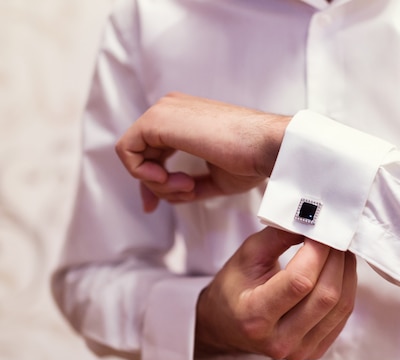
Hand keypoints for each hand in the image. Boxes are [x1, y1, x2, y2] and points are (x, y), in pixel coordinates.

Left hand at [115, 92, 290, 211]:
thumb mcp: (213, 178)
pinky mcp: (157, 120)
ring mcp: (163, 112)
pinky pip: (127, 152)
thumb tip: (165, 198)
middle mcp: (170, 110)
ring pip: (134, 155)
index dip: (151, 182)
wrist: (267, 147)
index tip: (156, 205)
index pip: (152, 150)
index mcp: (185, 119)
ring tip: (188, 186)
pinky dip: (143, 174)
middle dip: (154, 186)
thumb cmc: (251, 160)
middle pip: (140, 154)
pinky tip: (170, 180)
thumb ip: (187, 184)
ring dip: (157, 183)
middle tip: (185, 194)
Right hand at [194, 227, 357, 359]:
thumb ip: (279, 236)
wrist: (226, 325)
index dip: (318, 252)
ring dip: (346, 272)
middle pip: (326, 295)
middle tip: (336, 235)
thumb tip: (314, 221)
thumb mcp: (247, 255)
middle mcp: (279, 340)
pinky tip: (339, 270)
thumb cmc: (235, 286)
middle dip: (336, 258)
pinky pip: (342, 316)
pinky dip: (347, 288)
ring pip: (341, 306)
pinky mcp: (314, 352)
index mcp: (255, 316)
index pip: (300, 281)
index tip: (322, 229)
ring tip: (340, 250)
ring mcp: (299, 351)